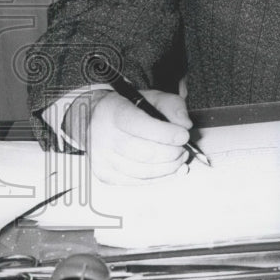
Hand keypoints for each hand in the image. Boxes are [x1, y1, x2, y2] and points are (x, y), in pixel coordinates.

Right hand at [69, 90, 191, 183]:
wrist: (95, 120)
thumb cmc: (128, 109)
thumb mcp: (151, 97)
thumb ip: (172, 106)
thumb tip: (184, 125)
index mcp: (114, 112)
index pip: (139, 125)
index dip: (165, 133)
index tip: (183, 135)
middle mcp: (103, 136)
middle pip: (143, 153)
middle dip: (171, 153)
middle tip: (183, 149)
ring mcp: (102, 158)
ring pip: (141, 171)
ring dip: (167, 168)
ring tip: (179, 159)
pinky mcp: (105, 174)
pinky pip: (137, 182)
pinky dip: (158, 178)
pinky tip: (169, 170)